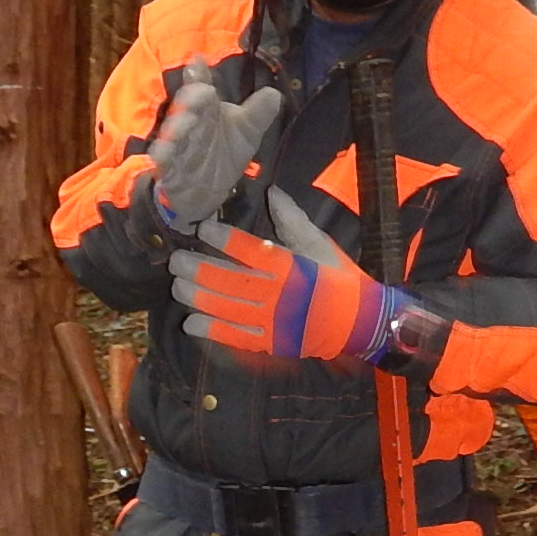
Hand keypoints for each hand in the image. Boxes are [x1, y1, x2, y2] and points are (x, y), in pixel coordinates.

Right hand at [146, 59, 284, 231]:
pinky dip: (161, 158)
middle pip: (186, 108)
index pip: (201, 89)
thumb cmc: (222, 155)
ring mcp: (176, 147)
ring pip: (173, 134)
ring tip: (183, 122)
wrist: (203, 194)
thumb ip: (258, 113)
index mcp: (206, 111)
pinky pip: (162, 162)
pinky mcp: (166, 169)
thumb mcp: (245, 133)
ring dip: (176, 128)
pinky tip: (160, 154)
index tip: (197, 62)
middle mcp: (189, 124)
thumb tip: (273, 94)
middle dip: (190, 100)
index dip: (199, 76)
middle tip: (198, 93)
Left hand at [173, 188, 410, 364]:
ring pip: (228, 309)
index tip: (203, 229)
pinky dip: (213, 331)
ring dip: (199, 298)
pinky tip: (191, 323)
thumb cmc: (338, 278)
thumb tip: (272, 192)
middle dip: (200, 270)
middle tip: (177, 260)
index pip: (251, 250)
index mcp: (291, 266)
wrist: (359, 322)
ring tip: (177, 287)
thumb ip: (292, 220)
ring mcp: (273, 322)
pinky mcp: (271, 343)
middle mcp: (279, 295)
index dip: (224, 240)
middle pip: (231, 280)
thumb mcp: (320, 243)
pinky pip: (237, 337)